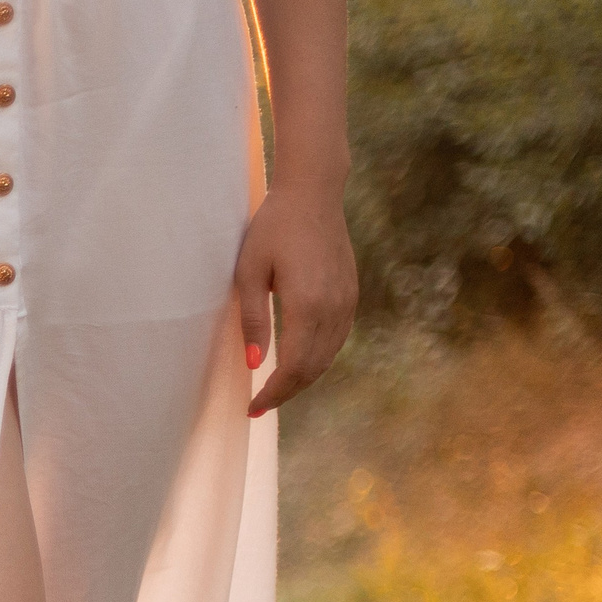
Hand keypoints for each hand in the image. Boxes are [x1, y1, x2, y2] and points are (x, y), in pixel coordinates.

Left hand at [234, 182, 356, 416]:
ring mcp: (347, 301)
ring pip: (327, 358)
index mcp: (307, 305)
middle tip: (258, 406)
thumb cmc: (272, 229)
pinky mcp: (351, 294)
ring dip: (302, 379)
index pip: (292, 367)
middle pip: (311, 369)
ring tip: (275, 390)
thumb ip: (252, 319)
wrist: (313, 194)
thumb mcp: (249, 273)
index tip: (251, 408)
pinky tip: (299, 364)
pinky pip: (337, 340)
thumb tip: (252, 364)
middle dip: (285, 392)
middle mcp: (333, 308)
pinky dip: (318, 360)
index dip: (272, 393)